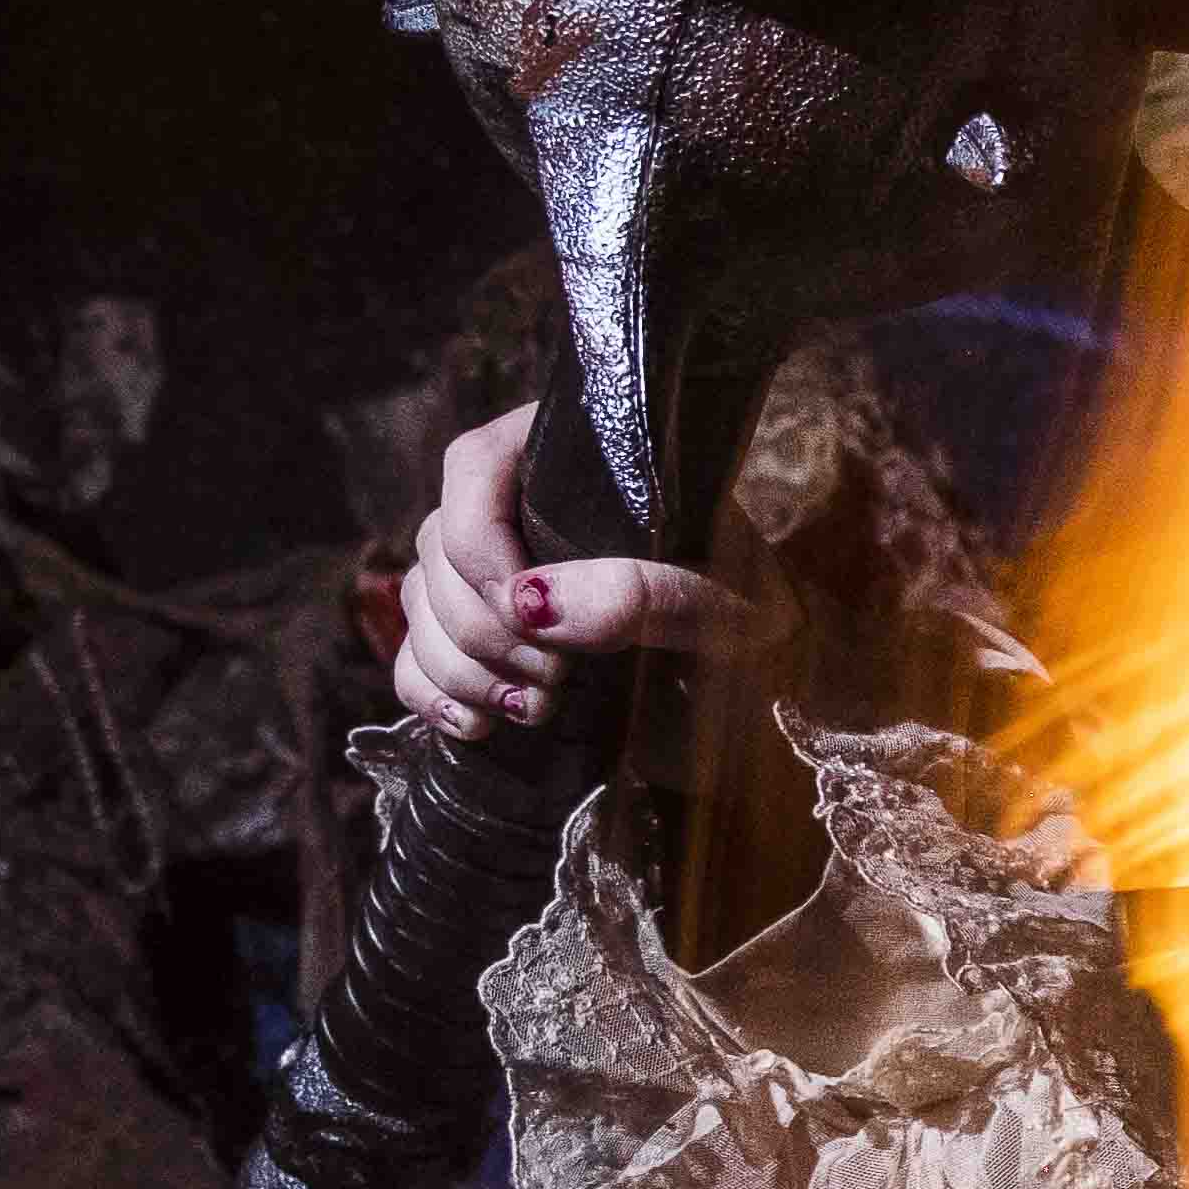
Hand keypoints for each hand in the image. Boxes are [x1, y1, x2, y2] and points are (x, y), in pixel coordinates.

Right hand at [387, 402, 760, 740]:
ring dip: (461, 665)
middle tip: (553, 677)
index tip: (520, 606)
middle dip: (480, 625)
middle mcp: (522, 510)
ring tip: (534, 706)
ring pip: (421, 602)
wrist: (773, 673)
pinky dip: (430, 692)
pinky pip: (415, 655)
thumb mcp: (730, 604)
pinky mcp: (485, 640)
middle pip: (439, 546)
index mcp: (579, 465)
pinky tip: (477, 723)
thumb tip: (528, 603)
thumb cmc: (761, 619)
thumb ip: (645, 594)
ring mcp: (494, 574)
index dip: (475, 538)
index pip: (476, 465)